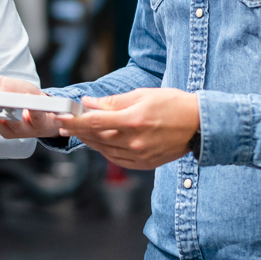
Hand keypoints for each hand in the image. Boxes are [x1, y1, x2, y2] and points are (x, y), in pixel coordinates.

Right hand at [0, 60, 69, 139]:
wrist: (47, 111)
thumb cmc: (20, 99)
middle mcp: (5, 127)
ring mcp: (23, 128)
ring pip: (13, 122)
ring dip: (10, 114)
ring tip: (6, 104)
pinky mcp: (40, 123)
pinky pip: (36, 117)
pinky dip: (34, 111)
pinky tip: (31, 103)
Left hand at [56, 88, 198, 169]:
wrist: (200, 124)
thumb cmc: (173, 104)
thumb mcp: (143, 95)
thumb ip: (113, 101)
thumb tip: (89, 103)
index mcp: (134, 121)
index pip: (94, 123)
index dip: (74, 121)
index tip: (60, 117)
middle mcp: (135, 141)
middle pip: (96, 138)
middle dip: (77, 130)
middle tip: (64, 123)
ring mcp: (140, 156)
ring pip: (104, 150)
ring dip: (89, 141)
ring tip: (80, 131)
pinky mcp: (145, 164)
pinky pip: (117, 159)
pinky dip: (105, 151)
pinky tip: (100, 142)